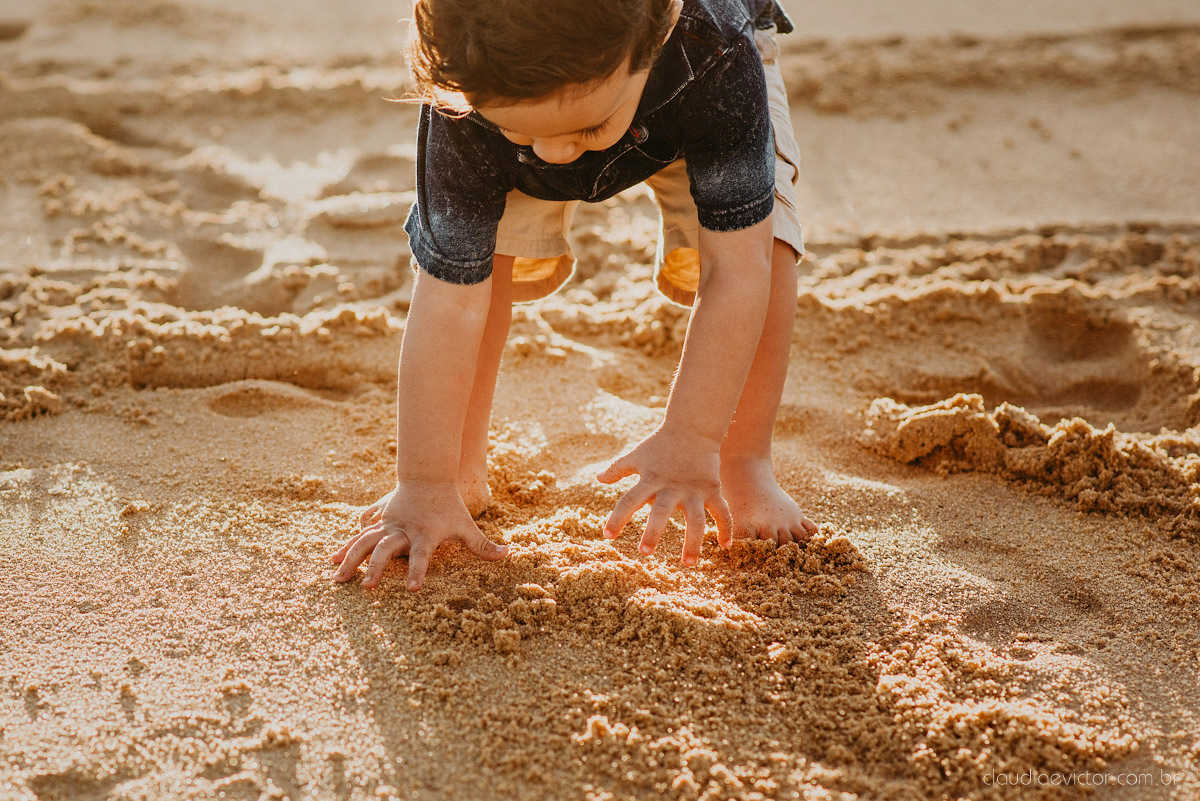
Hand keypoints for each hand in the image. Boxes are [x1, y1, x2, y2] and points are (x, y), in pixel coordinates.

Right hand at [329, 481, 507, 590]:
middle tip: (368, 588)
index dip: (418, 571)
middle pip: (386, 550)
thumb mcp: (466, 525)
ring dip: (351, 560)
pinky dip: (347, 546)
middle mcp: (403, 530)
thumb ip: (483, 545)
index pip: (422, 556)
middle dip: (376, 569)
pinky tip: (334, 560)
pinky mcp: (379, 520)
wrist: (429, 475)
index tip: (413, 590)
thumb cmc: (450, 505)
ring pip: (365, 542)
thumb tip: (508, 555)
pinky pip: (361, 534)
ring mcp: (388, 524)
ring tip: (337, 580)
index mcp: (425, 533)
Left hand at [596, 426, 732, 564]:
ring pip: (696, 519)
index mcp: (650, 480)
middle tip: (644, 553)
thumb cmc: (660, 443)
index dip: (618, 518)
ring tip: (688, 564)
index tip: (607, 535)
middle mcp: (671, 487)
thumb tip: (599, 479)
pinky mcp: (712, 489)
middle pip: (661, 512)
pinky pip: (722, 511)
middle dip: (653, 532)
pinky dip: (726, 527)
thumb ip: (618, 469)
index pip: (629, 501)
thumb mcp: (637, 455)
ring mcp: (694, 490)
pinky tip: (726, 546)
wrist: (692, 426)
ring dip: (692, 542)